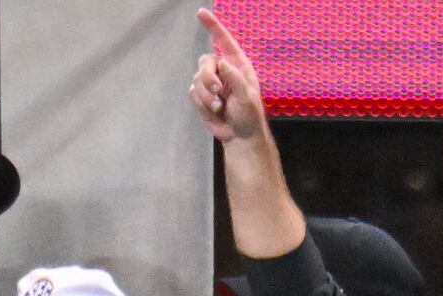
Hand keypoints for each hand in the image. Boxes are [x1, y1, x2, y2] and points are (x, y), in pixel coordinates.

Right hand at [191, 9, 266, 143]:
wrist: (239, 136)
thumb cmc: (249, 116)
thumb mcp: (247, 97)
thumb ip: (235, 78)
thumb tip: (222, 62)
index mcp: (237, 65)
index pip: (223, 41)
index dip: (212, 26)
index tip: (200, 12)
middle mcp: (223, 70)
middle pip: (204, 61)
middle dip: (208, 77)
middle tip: (218, 92)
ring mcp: (211, 83)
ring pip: (197, 79)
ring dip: (207, 96)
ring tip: (219, 108)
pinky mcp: (202, 96)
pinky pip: (193, 93)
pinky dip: (202, 104)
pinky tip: (214, 112)